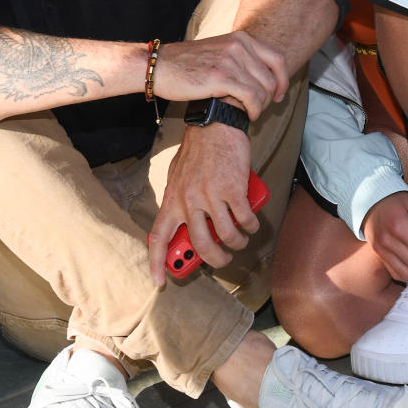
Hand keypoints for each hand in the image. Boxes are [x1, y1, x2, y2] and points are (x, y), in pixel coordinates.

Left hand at [148, 124, 254, 283]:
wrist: (215, 125)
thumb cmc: (198, 152)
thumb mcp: (179, 178)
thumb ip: (181, 202)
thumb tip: (188, 227)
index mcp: (172, 200)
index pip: (158, 237)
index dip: (156, 263)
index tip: (158, 282)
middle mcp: (189, 201)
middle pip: (200, 245)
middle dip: (214, 260)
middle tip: (223, 260)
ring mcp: (211, 196)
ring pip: (226, 236)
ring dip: (237, 243)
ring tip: (240, 240)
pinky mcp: (233, 190)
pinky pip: (244, 219)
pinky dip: (251, 226)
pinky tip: (251, 224)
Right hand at [152, 32, 287, 120]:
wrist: (159, 67)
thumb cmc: (185, 64)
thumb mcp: (218, 50)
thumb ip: (239, 57)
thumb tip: (258, 75)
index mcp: (240, 38)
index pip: (277, 58)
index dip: (283, 80)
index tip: (278, 94)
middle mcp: (238, 46)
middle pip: (272, 77)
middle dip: (270, 97)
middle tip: (260, 108)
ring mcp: (230, 61)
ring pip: (263, 90)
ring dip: (261, 106)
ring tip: (251, 113)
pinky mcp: (221, 77)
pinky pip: (252, 98)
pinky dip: (254, 110)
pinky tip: (247, 115)